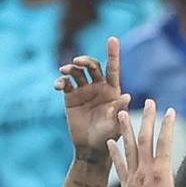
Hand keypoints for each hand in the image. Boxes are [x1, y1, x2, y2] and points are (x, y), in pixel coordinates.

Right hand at [55, 36, 130, 162]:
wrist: (90, 148)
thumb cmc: (108, 136)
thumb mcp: (115, 123)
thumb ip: (119, 109)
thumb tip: (127, 97)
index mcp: (112, 90)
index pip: (113, 68)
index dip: (113, 53)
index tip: (112, 38)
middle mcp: (98, 87)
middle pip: (92, 66)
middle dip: (85, 60)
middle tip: (78, 62)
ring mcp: (84, 91)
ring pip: (77, 72)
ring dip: (70, 68)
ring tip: (65, 71)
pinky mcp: (70, 97)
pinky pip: (65, 84)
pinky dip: (60, 81)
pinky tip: (58, 84)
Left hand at [107, 99, 174, 186]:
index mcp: (161, 173)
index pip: (165, 143)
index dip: (167, 126)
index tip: (170, 111)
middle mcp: (145, 171)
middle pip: (146, 139)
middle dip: (148, 119)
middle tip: (150, 102)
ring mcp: (133, 176)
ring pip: (129, 147)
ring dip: (125, 129)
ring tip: (120, 112)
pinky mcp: (125, 184)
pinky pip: (118, 164)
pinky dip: (114, 152)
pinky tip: (110, 141)